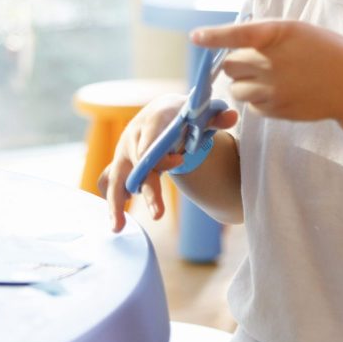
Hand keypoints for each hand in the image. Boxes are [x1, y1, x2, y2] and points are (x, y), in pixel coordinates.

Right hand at [96, 93, 238, 232]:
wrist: (163, 113)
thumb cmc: (182, 115)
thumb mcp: (200, 113)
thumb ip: (216, 117)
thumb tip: (233, 117)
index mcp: (153, 121)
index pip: (153, 142)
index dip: (162, 155)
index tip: (179, 160)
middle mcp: (134, 137)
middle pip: (137, 166)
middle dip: (147, 190)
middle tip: (158, 215)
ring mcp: (124, 153)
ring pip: (115, 178)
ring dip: (116, 203)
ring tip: (118, 228)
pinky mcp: (121, 166)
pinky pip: (110, 184)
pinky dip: (112, 200)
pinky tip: (117, 221)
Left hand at [192, 19, 342, 124]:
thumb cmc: (328, 52)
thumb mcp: (299, 31)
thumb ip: (267, 35)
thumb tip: (235, 43)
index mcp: (278, 34)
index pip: (238, 34)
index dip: (214, 36)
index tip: (196, 37)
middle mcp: (272, 62)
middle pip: (229, 65)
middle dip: (235, 63)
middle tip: (255, 60)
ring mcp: (273, 89)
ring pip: (235, 88)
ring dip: (243, 82)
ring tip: (267, 77)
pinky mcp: (276, 110)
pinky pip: (251, 105)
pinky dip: (257, 99)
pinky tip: (279, 92)